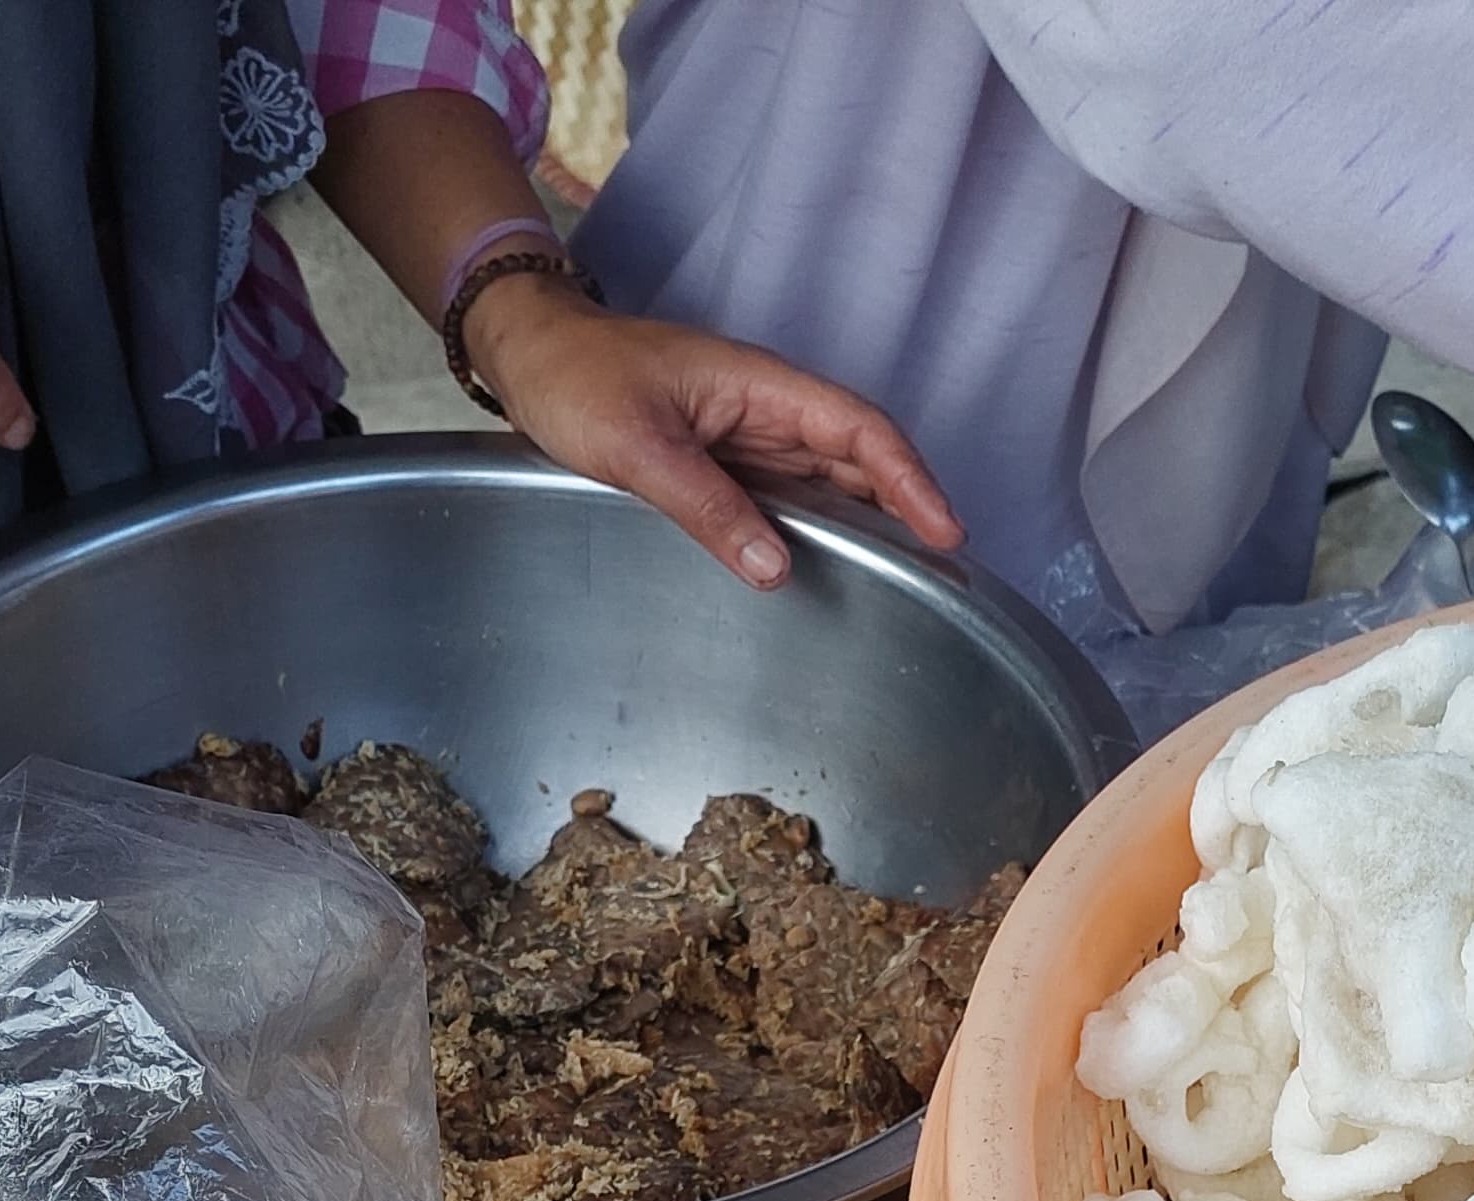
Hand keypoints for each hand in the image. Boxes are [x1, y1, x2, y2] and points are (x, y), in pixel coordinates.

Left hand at [463, 273, 961, 588]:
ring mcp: (748, 434)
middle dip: (908, 504)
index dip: (909, 478)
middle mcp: (765, 408)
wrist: (528, 354)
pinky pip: (789, 493)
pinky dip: (821, 525)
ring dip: (872, 519)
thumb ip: (706, 506)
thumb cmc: (576, 376)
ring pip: (829, 478)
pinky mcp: (726, 460)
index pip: (857, 429)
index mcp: (760, 385)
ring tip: (909, 573)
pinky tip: (833, 561)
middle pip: (858, 456)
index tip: (944, 528)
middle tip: (944, 569)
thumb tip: (774, 568)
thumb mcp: (637, 444)